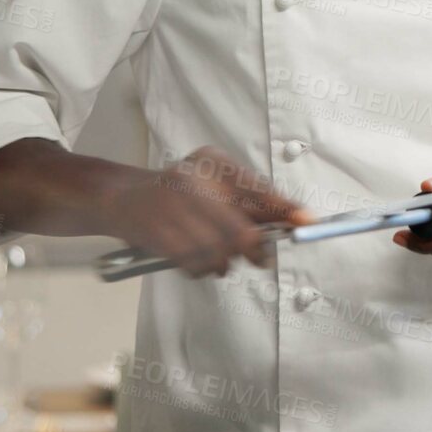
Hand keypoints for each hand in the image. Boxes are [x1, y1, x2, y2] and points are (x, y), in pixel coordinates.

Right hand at [119, 147, 314, 277]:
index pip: (257, 188)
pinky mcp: (158, 235)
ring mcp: (173, 210)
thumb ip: (254, 196)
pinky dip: (202, 268)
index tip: (307, 223)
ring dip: (225, 262)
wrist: (124, 197)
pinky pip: (195, 265)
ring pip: (219, 254)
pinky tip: (198, 256)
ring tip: (219, 253)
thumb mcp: (216, 178)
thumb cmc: (181, 188)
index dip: (284, 209)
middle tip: (259, 257)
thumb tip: (297, 217)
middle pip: (240, 232)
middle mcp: (193, 182)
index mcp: (214, 163)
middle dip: (256, 250)